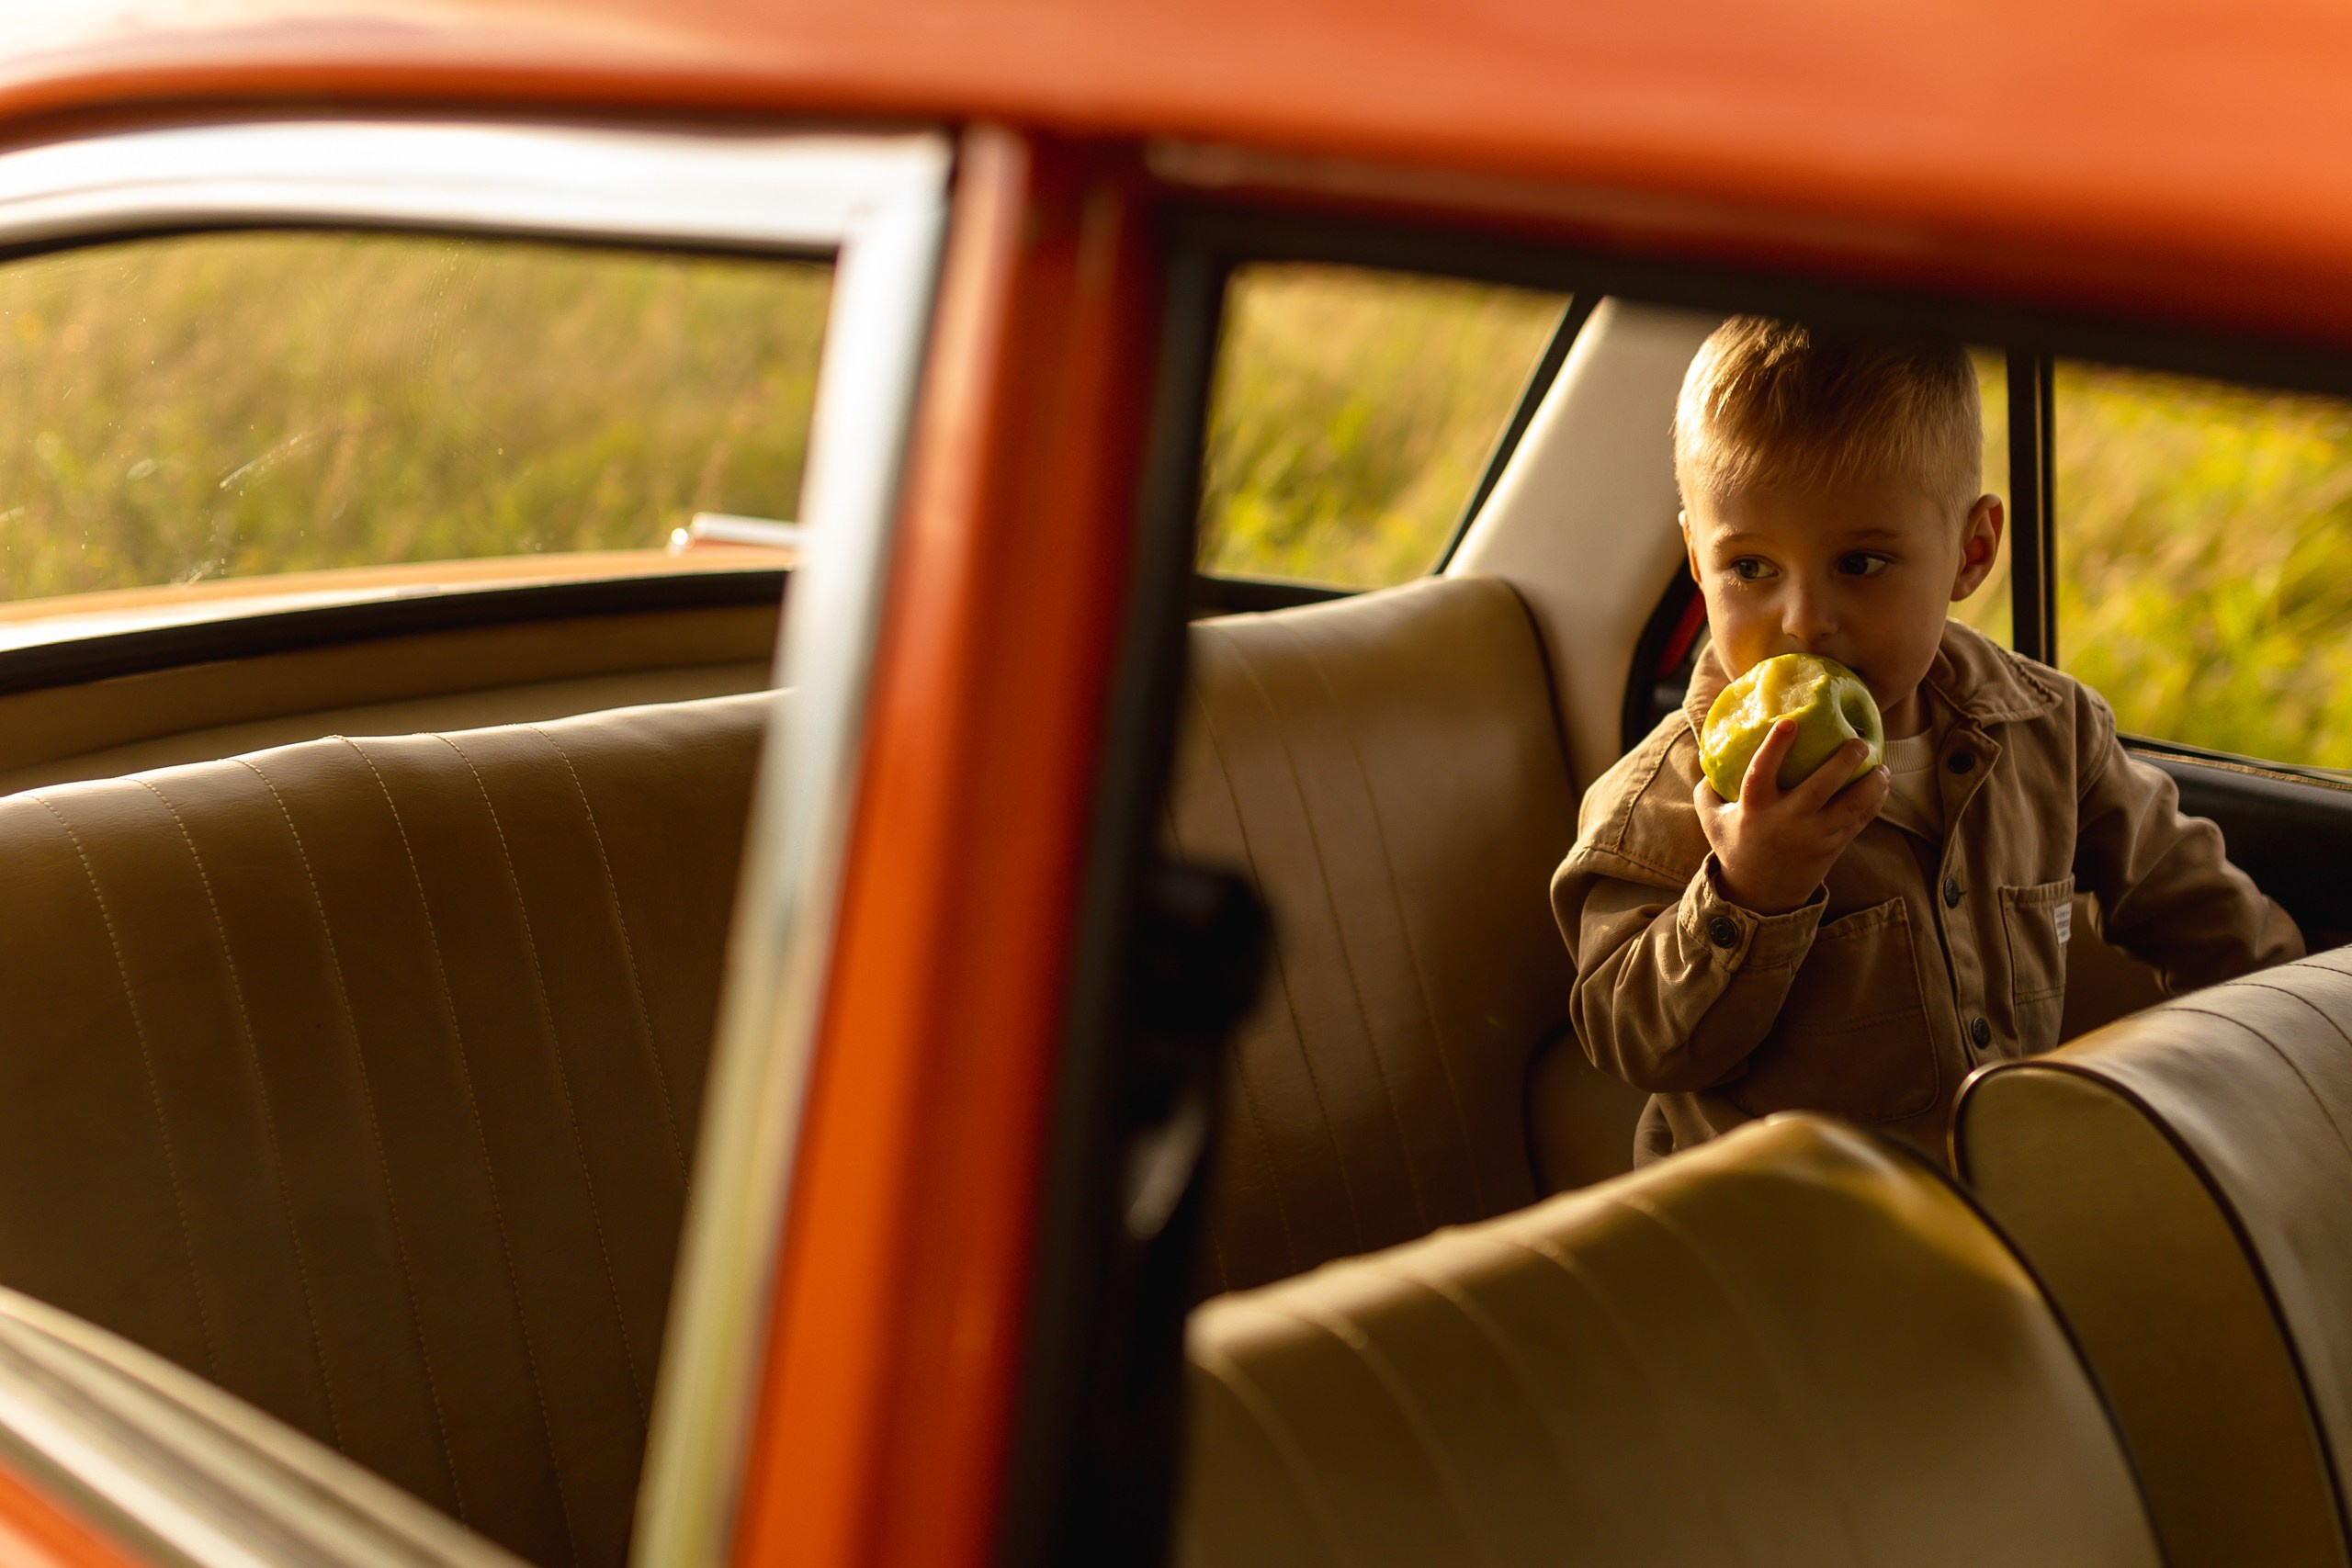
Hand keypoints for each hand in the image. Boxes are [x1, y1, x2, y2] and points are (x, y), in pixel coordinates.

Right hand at [1694, 718, 1890, 914]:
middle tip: (1858, 740)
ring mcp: (1814, 835)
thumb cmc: (1736, 846)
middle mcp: (1787, 821)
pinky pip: (1860, 820)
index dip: (1775, 747)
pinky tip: (1882, 783)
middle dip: (1843, 761)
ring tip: (1880, 763)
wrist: (1761, 893)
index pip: (1761, 773)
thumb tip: (1708, 754)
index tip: (1790, 723)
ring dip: (1870, 782)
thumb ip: (1708, 790)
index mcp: (1755, 809)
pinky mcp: (1833, 846)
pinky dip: (1875, 801)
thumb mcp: (1711, 820)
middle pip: (1820, 787)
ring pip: (1850, 805)